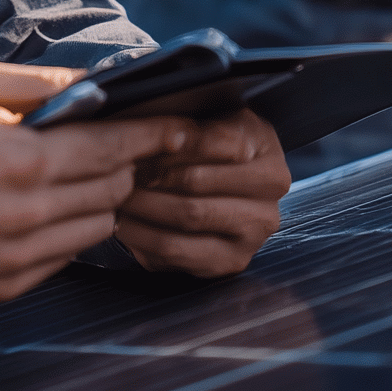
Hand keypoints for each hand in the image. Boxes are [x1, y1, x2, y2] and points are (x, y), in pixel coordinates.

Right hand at [0, 61, 193, 301]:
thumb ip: (40, 84)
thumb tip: (98, 82)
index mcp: (22, 162)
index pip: (115, 148)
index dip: (154, 136)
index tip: (183, 128)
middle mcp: (25, 218)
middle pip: (114, 190)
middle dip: (124, 165)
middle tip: (119, 145)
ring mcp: (15, 260)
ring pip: (97, 228)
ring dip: (98, 201)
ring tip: (74, 176)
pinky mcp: (2, 287)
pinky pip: (64, 257)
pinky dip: (65, 232)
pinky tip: (41, 208)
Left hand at [115, 110, 290, 277]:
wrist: (234, 185)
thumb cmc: (223, 151)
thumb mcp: (224, 125)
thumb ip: (204, 130)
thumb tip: (174, 136)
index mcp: (271, 171)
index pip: (219, 154)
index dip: (175, 149)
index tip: (145, 145)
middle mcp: (266, 212)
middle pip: (197, 195)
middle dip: (152, 181)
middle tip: (123, 171)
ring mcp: (248, 244)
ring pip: (183, 224)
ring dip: (143, 208)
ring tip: (120, 193)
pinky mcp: (224, 265)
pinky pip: (175, 253)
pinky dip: (142, 237)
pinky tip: (125, 221)